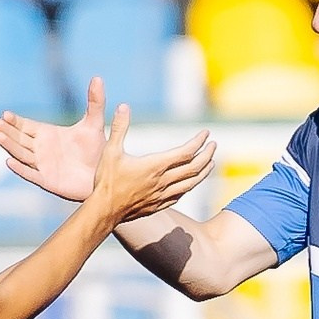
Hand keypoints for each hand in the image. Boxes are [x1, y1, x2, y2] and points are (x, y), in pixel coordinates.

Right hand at [0, 77, 107, 201]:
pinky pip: (30, 174)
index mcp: (48, 134)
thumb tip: (98, 78)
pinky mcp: (47, 180)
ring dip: (10, 146)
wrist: (103, 176)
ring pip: (21, 154)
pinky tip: (10, 162)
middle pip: (19, 139)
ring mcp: (42, 165)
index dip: (15, 121)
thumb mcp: (94, 123)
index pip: (26, 126)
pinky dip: (20, 169)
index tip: (5, 114)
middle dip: (8, 131)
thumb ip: (95, 101)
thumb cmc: (96, 150)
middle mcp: (41, 149)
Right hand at [91, 105, 216, 223]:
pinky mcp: (158, 205)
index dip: (199, 142)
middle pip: (195, 168)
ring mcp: (162, 195)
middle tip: (214, 145)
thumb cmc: (106, 181)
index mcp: (155, 166)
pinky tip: (191, 183)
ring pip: (192, 183)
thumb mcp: (110, 151)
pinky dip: (190, 186)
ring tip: (210, 163)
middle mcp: (163, 181)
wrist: (104, 211)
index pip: (186, 152)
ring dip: (204, 172)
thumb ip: (119, 128)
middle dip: (207, 155)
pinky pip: (181, 195)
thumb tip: (123, 106)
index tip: (206, 133)